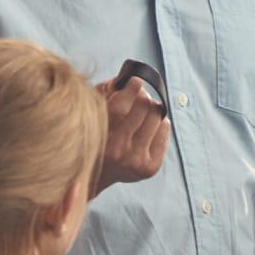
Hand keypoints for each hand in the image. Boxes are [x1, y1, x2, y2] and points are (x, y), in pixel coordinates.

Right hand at [93, 74, 168, 196]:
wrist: (94, 177)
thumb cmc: (94, 137)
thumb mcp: (90, 113)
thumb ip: (104, 93)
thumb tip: (126, 77)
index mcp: (98, 136)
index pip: (121, 106)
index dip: (131, 89)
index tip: (135, 81)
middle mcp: (117, 150)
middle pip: (143, 108)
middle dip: (142, 96)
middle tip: (139, 95)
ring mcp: (135, 160)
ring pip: (156, 116)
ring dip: (152, 108)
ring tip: (143, 111)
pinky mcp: (149, 167)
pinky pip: (164, 130)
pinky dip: (159, 123)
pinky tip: (147, 126)